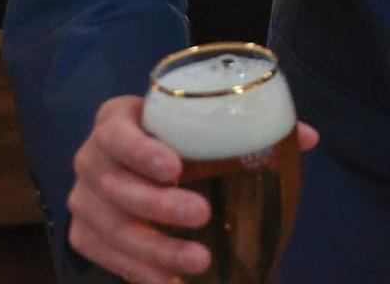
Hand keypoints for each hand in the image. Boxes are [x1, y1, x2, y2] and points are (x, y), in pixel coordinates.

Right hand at [68, 94, 319, 283]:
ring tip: (198, 261)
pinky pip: (107, 258)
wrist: (131, 159)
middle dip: (159, 206)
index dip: (141, 151)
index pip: (118, 134)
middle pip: (114, 187)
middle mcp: (90, 159)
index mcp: (116, 120)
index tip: (176, 168)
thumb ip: (248, 125)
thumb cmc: (174, 135)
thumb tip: (307, 138)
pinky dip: (140, 272)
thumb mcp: (198, 120)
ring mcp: (82, 200)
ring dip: (155, 249)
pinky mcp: (83, 234)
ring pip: (111, 228)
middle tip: (202, 215)